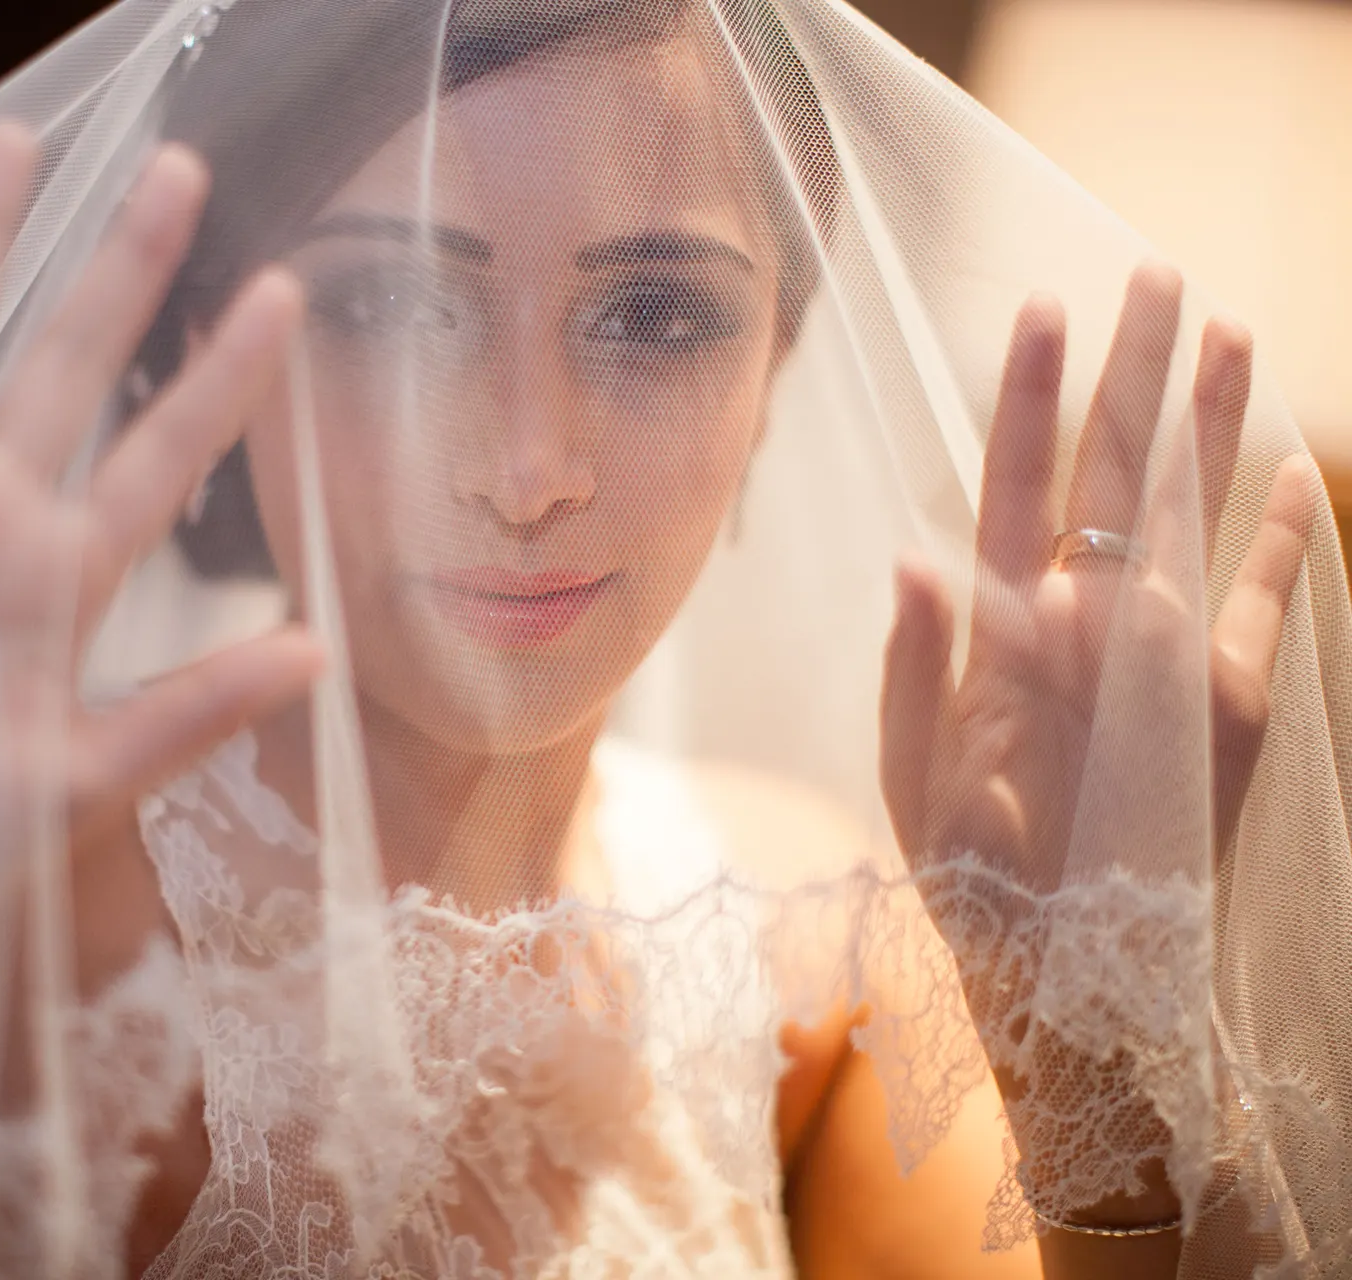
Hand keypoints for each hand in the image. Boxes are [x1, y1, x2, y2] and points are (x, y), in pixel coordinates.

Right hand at [877, 265, 1317, 1221]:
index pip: (1017, 493)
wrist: (1086, 986)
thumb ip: (915, 668)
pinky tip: (1300, 472)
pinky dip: (1287, 539)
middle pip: (1118, 478)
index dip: (1028, 400)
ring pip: (1194, 518)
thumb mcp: (914, 784)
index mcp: (1008, 646)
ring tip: (1234, 332)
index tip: (1039, 310)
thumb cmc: (983, 883)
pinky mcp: (1236, 710)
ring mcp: (1176, 669)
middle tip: (1152, 273)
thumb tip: (916, 556)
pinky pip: (1266, 604)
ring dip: (1212, 422)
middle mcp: (1101, 639)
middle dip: (1133, 371)